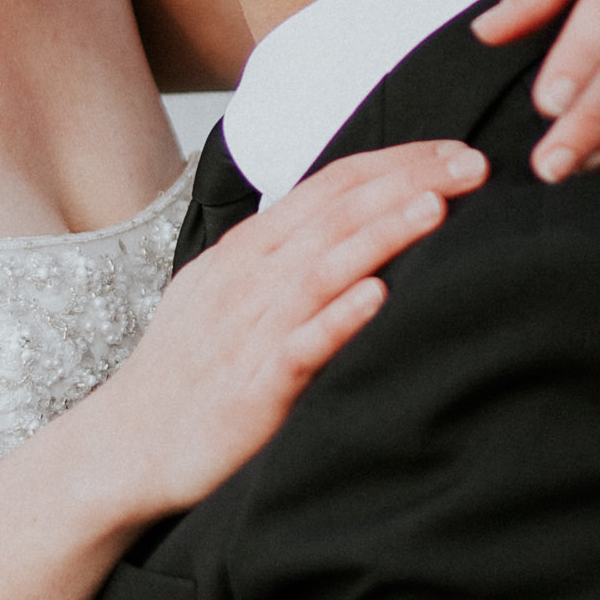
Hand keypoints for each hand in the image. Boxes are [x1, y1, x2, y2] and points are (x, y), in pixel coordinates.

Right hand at [78, 141, 484, 521]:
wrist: (126, 446)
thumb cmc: (187, 372)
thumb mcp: (227, 293)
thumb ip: (284, 258)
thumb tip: (348, 226)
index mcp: (248, 252)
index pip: (329, 187)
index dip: (394, 163)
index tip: (454, 153)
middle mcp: (248, 280)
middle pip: (335, 214)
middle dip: (407, 183)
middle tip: (474, 164)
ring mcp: (247, 332)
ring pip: (321, 269)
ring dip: (380, 234)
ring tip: (436, 207)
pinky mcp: (251, 389)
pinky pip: (298, 348)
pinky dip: (338, 318)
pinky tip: (378, 296)